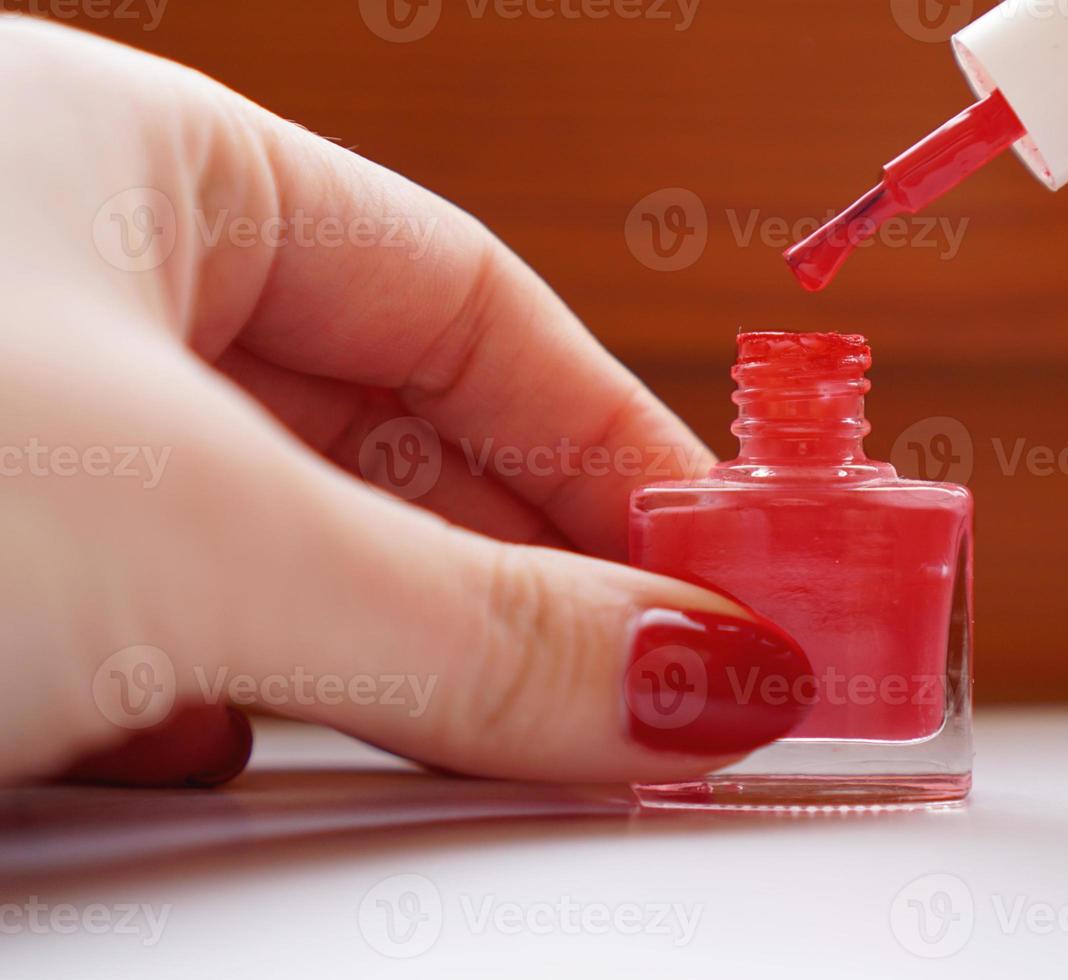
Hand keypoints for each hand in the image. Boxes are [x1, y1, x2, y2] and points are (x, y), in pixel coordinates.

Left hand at [0, 19, 808, 787]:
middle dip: (517, 573)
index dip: (614, 436)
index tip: (722, 566)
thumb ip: (468, 621)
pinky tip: (242, 752)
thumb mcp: (195, 531)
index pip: (462, 294)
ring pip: (262, 543)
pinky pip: (141, 626)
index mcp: (130, 160)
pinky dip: (227, 701)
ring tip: (489, 742)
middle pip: (381, 431)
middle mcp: (58, 282)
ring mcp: (1, 431)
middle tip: (645, 687)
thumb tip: (693, 674)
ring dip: (381, 654)